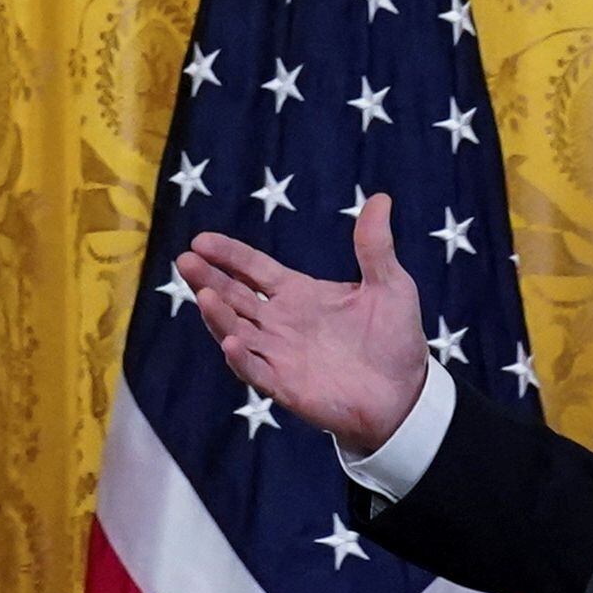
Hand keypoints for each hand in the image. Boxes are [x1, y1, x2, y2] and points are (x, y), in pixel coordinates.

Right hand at [177, 193, 428, 457]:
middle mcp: (280, 323)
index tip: (200, 240)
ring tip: (202, 296)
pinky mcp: (285, 386)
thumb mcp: (391, 285)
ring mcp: (279, 355)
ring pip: (236, 330)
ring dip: (217, 315)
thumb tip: (381, 197)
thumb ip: (375, 246)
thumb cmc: (396, 339)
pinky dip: (241, 358)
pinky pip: (255, 370)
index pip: (253, 269)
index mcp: (298, 294)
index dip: (228, 255)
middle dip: (208, 279)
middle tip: (185, 260)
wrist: (407, 395)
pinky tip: (232, 341)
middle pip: (233, 296)